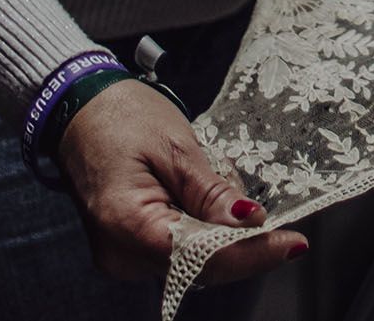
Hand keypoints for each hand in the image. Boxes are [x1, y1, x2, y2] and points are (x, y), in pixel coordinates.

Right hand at [60, 78, 304, 285]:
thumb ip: (211, 193)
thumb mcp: (176, 146)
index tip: (293, 243)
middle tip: (261, 198)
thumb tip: (251, 224)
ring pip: (194, 259)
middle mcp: (120, 254)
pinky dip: (202, 225)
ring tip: (215, 176)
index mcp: (126, 224)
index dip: (251, 254)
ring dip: (220, 228)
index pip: (200, 257)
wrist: (80, 109)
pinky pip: (180, 248)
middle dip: (239, 237)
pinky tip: (202, 191)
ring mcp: (122, 256)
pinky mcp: (129, 249)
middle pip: (200, 265)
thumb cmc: (123, 116)